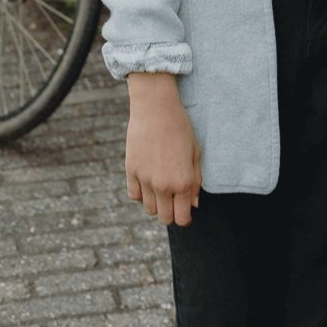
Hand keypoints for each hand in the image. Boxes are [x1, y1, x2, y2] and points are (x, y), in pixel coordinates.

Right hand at [125, 72, 201, 226]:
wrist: (156, 107)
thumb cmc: (180, 127)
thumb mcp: (195, 152)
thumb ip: (196, 181)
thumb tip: (193, 205)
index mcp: (183, 182)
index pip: (182, 219)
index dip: (184, 217)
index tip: (184, 211)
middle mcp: (163, 185)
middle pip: (164, 218)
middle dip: (170, 212)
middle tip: (173, 198)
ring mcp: (145, 180)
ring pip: (149, 209)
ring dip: (156, 202)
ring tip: (160, 185)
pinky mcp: (131, 171)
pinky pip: (134, 195)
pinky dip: (140, 192)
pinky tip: (147, 179)